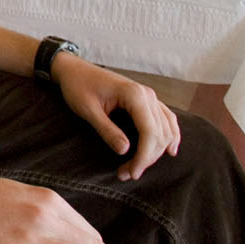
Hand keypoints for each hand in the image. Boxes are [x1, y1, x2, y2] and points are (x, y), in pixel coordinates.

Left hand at [51, 53, 180, 181]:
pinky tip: (170, 151)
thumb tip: (125, 151)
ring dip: (155, 152)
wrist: (74, 69)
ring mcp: (150, 96)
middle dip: (146, 158)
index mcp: (134, 94)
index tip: (131, 173)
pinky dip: (170, 136)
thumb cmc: (78, 86)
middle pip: (160, 134)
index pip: (150, 132)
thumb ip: (106, 130)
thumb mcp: (87, 110)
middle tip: (126, 174)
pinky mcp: (147, 100)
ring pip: (166, 130)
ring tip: (135, 168)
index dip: (144, 156)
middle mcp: (148, 95)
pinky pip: (166, 120)